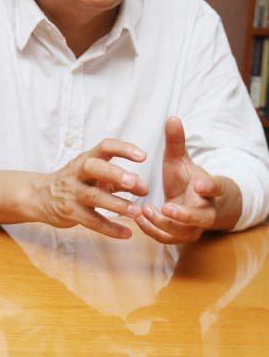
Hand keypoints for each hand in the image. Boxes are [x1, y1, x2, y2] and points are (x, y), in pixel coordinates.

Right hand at [35, 138, 147, 238]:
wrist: (41, 196)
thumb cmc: (75, 183)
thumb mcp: (93, 176)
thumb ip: (118, 180)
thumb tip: (143, 188)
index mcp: (86, 159)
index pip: (104, 147)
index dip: (123, 149)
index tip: (142, 156)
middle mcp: (78, 174)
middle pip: (93, 167)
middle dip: (114, 173)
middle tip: (133, 183)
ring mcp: (72, 193)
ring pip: (93, 196)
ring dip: (117, 204)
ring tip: (137, 211)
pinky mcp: (70, 212)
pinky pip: (92, 221)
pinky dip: (110, 228)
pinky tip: (126, 233)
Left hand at [135, 116, 224, 243]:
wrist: (198, 204)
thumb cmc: (188, 179)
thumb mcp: (181, 160)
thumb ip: (176, 142)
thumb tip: (171, 117)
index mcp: (210, 190)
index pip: (216, 187)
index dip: (211, 186)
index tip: (201, 184)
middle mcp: (206, 210)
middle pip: (201, 217)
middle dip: (184, 215)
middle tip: (166, 208)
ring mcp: (194, 227)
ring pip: (183, 232)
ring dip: (163, 224)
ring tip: (144, 211)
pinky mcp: (180, 237)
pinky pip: (168, 239)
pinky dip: (153, 231)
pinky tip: (138, 219)